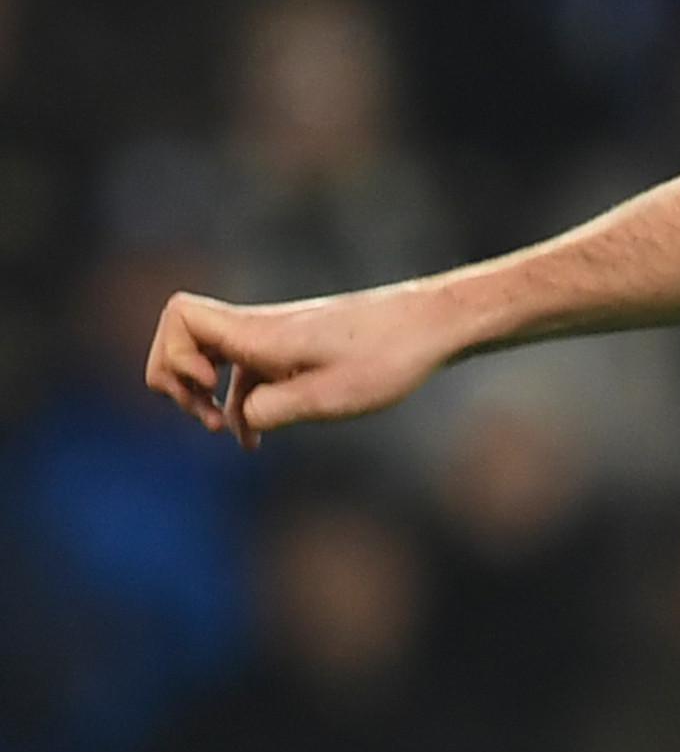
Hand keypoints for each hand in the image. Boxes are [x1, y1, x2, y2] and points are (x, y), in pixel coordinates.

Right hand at [142, 284, 462, 448]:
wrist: (434, 326)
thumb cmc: (388, 356)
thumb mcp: (329, 395)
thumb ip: (272, 410)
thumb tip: (240, 419)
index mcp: (259, 332)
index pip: (179, 315)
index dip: (174, 354)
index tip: (212, 386)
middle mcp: (259, 329)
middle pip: (181, 338)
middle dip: (177, 381)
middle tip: (209, 418)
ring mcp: (274, 339)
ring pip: (211, 359)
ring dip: (208, 397)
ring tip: (233, 434)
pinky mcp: (293, 350)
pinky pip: (244, 372)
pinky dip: (241, 401)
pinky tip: (257, 435)